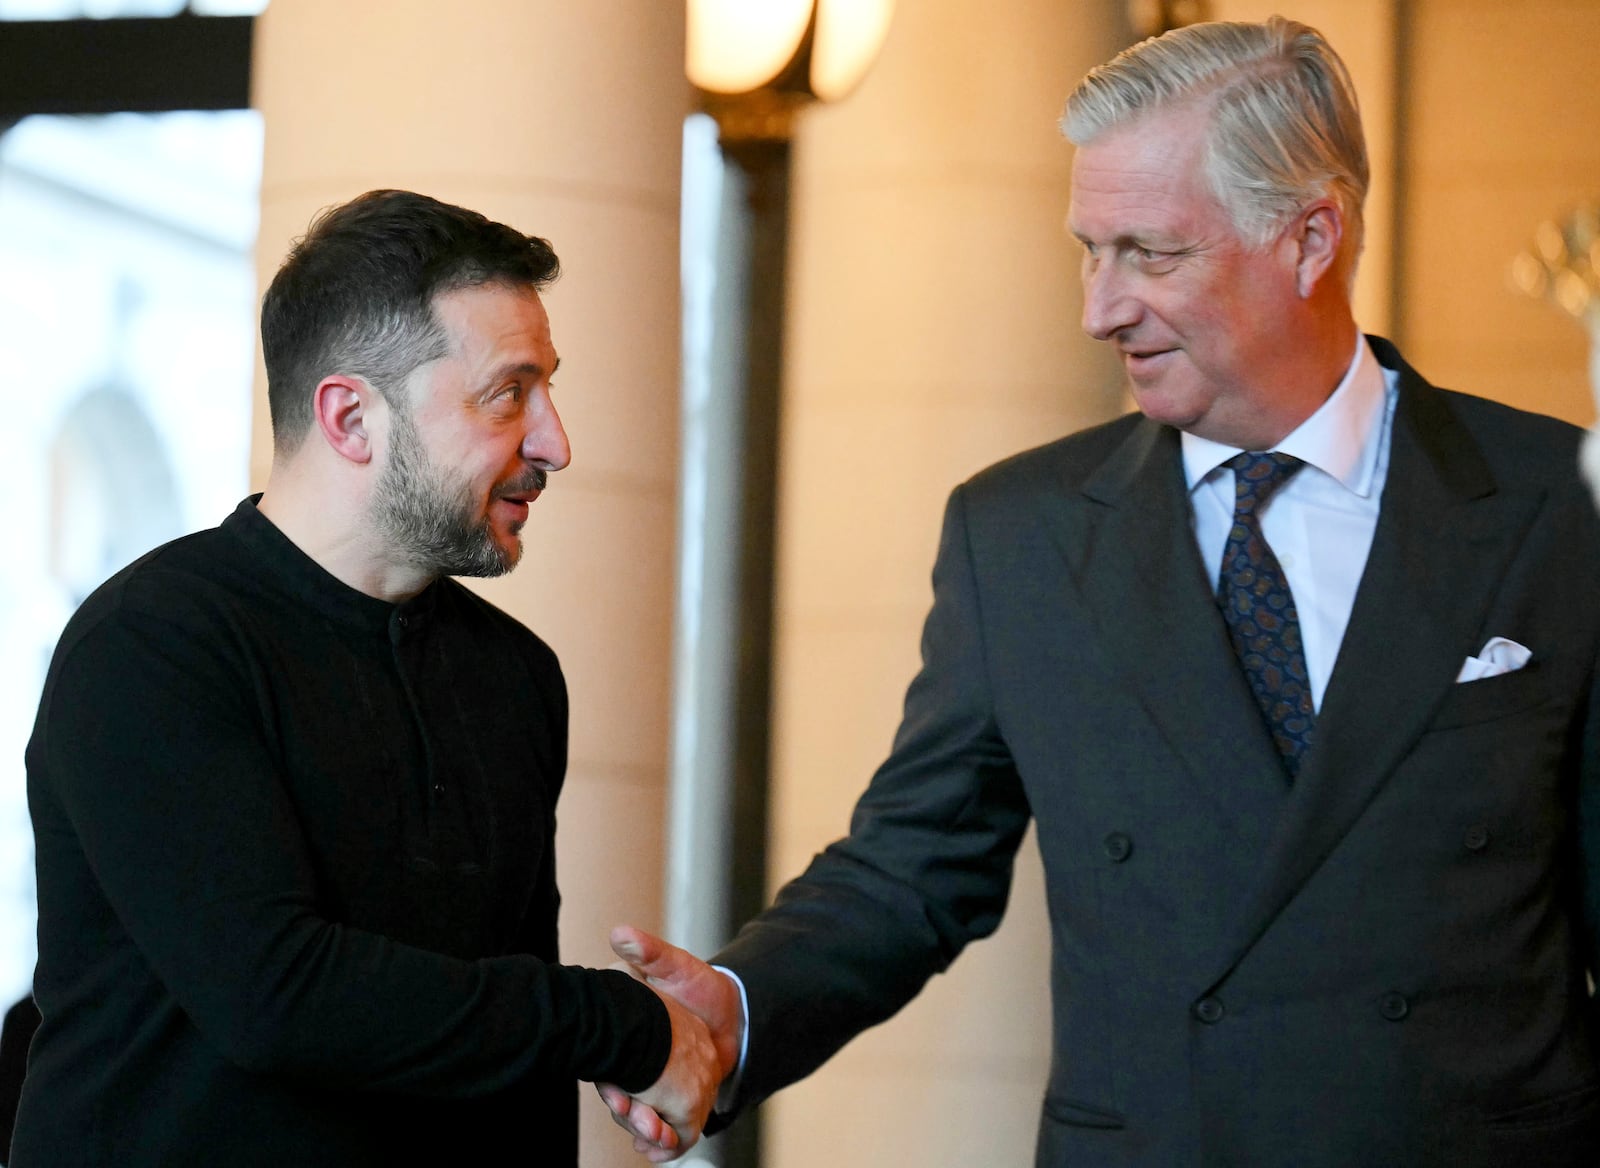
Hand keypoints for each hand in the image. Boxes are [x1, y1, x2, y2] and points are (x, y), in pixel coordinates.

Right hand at [598, 926, 745, 1159]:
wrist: (735, 1010)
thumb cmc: (700, 985)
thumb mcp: (676, 965)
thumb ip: (649, 952)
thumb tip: (620, 934)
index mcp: (632, 1039)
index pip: (611, 1070)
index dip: (612, 1088)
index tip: (620, 1099)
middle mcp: (641, 1066)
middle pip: (624, 1101)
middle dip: (630, 1118)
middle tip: (644, 1125)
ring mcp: (661, 1085)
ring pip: (643, 1119)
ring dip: (647, 1133)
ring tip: (657, 1139)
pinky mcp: (680, 1101)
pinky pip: (667, 1128)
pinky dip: (664, 1143)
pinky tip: (662, 1150)